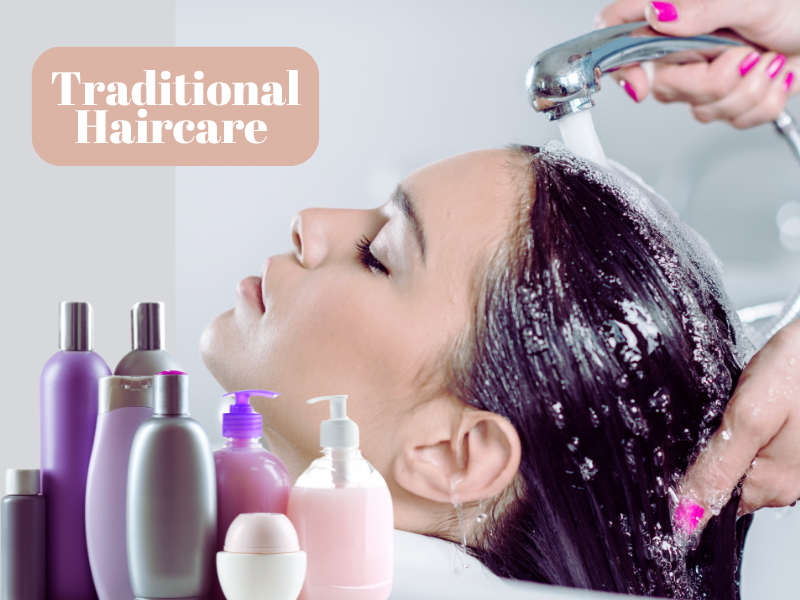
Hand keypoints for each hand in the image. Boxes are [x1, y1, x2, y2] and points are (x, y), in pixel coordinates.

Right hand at [595, 0, 799, 127]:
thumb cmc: (795, 5)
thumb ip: (700, 6)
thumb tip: (658, 13)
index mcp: (673, 15)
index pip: (617, 33)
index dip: (618, 64)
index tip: (641, 85)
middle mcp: (681, 47)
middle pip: (663, 89)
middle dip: (712, 83)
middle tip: (742, 55)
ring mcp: (701, 76)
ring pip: (701, 110)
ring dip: (746, 90)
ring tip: (764, 60)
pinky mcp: (724, 99)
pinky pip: (731, 120)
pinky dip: (761, 103)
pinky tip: (769, 76)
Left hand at [673, 319, 799, 534]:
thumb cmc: (798, 372)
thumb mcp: (748, 418)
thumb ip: (717, 468)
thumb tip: (689, 515)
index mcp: (770, 484)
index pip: (713, 504)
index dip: (689, 483)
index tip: (680, 454)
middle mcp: (785, 483)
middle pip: (725, 483)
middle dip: (707, 456)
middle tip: (710, 417)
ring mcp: (793, 464)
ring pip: (740, 463)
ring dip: (723, 440)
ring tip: (727, 405)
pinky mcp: (795, 442)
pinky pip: (756, 446)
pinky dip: (741, 429)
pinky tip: (740, 404)